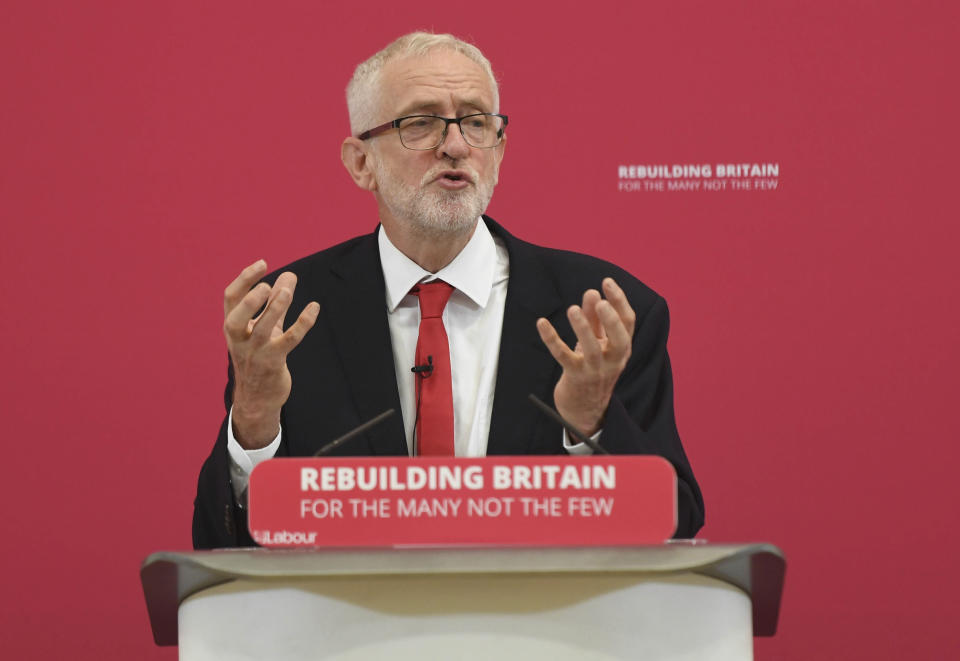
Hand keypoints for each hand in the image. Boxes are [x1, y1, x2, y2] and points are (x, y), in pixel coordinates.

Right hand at [222, 260, 319, 448]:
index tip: (263, 264)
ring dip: (275, 308)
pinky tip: (314, 308)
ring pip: (262, 329)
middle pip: (236, 317)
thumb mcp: (265, 327)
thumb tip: (290, 274)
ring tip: (287, 291)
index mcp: (234, 327)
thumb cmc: (260, 356)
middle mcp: (240, 340)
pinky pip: (288, 341)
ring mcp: (255, 353)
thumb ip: (275, 301)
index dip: (244, 279)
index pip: (231, 299)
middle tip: (269, 285)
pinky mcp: (273, 363)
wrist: (257, 398)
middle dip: (250, 299)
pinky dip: (302, 323)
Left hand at [536, 277, 635, 436]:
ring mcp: (594, 370)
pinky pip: (563, 357)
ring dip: (583, 328)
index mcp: (621, 348)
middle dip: (611, 319)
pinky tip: (541, 323)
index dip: (620, 301)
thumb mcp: (598, 343)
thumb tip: (592, 292)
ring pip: (591, 349)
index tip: (607, 282)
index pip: (627, 323)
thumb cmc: (593, 369)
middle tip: (601, 301)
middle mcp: (612, 360)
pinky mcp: (575, 378)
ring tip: (572, 309)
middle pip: (619, 338)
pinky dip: (552, 339)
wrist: (586, 409)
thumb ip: (595, 319)